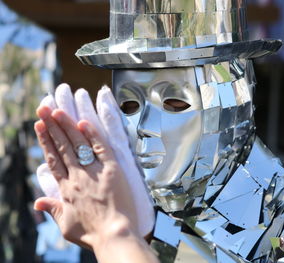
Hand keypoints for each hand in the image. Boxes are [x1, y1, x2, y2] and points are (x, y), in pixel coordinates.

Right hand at [34, 106, 157, 262]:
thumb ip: (53, 210)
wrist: (114, 235)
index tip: (40, 126)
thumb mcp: (66, 225)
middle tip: (44, 109)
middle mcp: (77, 177)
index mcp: (66, 189)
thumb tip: (38, 202)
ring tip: (58, 110)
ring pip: (78, 144)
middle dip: (52, 126)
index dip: (45, 141)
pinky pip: (101, 149)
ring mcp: (94, 172)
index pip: (53, 159)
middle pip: (62, 147)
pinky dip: (93, 135)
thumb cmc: (92, 233)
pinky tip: (85, 123)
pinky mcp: (111, 170)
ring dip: (68, 126)